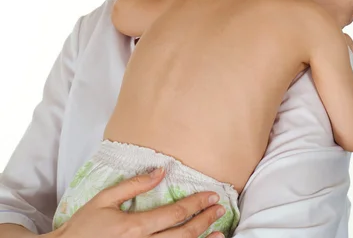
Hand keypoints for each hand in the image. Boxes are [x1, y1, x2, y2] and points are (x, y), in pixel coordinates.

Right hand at [54, 168, 224, 237]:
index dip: (196, 204)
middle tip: (219, 209)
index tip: (212, 196)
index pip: (175, 213)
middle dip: (205, 221)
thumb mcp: (104, 199)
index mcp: (135, 226)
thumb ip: (134, 185)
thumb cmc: (83, 226)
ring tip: (219, 234)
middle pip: (183, 234)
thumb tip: (159, 171)